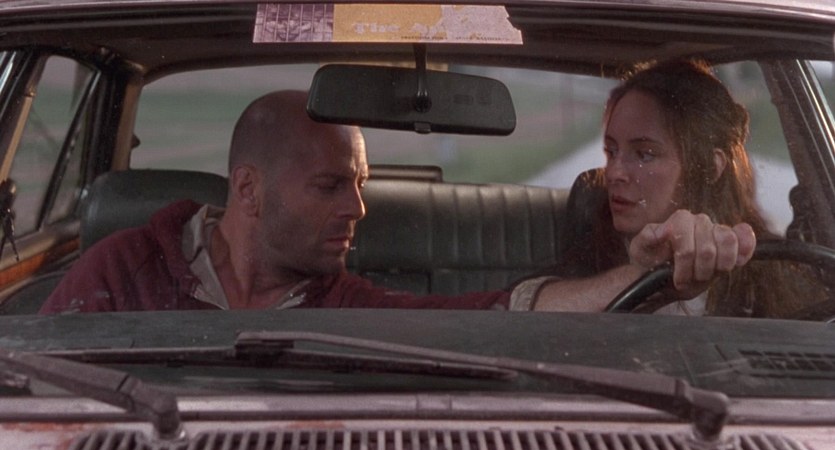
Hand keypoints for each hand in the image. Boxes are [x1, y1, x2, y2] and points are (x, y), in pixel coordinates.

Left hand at [628, 210, 755, 297]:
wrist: (663, 275)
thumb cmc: (650, 260)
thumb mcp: (640, 249)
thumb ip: (647, 237)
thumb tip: (663, 229)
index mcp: (680, 220)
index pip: (688, 241)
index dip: (684, 264)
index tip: (677, 277)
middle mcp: (700, 221)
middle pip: (708, 248)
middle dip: (698, 270)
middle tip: (688, 279)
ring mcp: (717, 231)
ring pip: (729, 242)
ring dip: (718, 266)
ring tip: (705, 274)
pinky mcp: (732, 242)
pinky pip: (746, 237)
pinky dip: (746, 248)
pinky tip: (737, 261)